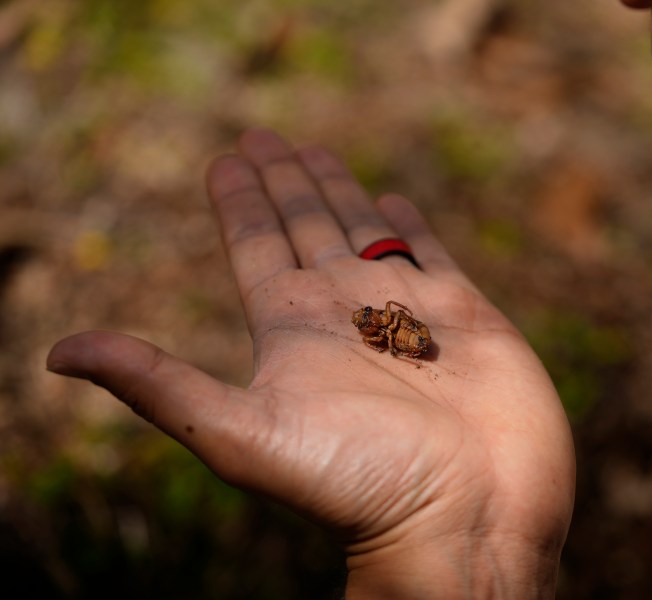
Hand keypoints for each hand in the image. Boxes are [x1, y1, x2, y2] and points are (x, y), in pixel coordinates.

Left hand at [47, 128, 574, 597]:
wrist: (470, 515)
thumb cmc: (363, 484)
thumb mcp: (246, 435)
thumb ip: (161, 387)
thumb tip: (57, 353)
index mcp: (293, 332)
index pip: (257, 248)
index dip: (238, 203)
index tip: (224, 158)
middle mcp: (346, 314)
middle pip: (305, 228)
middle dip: (284, 182)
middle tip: (262, 137)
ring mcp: (409, 311)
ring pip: (365, 232)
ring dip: (339, 191)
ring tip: (314, 152)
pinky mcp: (465, 313)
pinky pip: (432, 253)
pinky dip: (412, 225)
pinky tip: (393, 201)